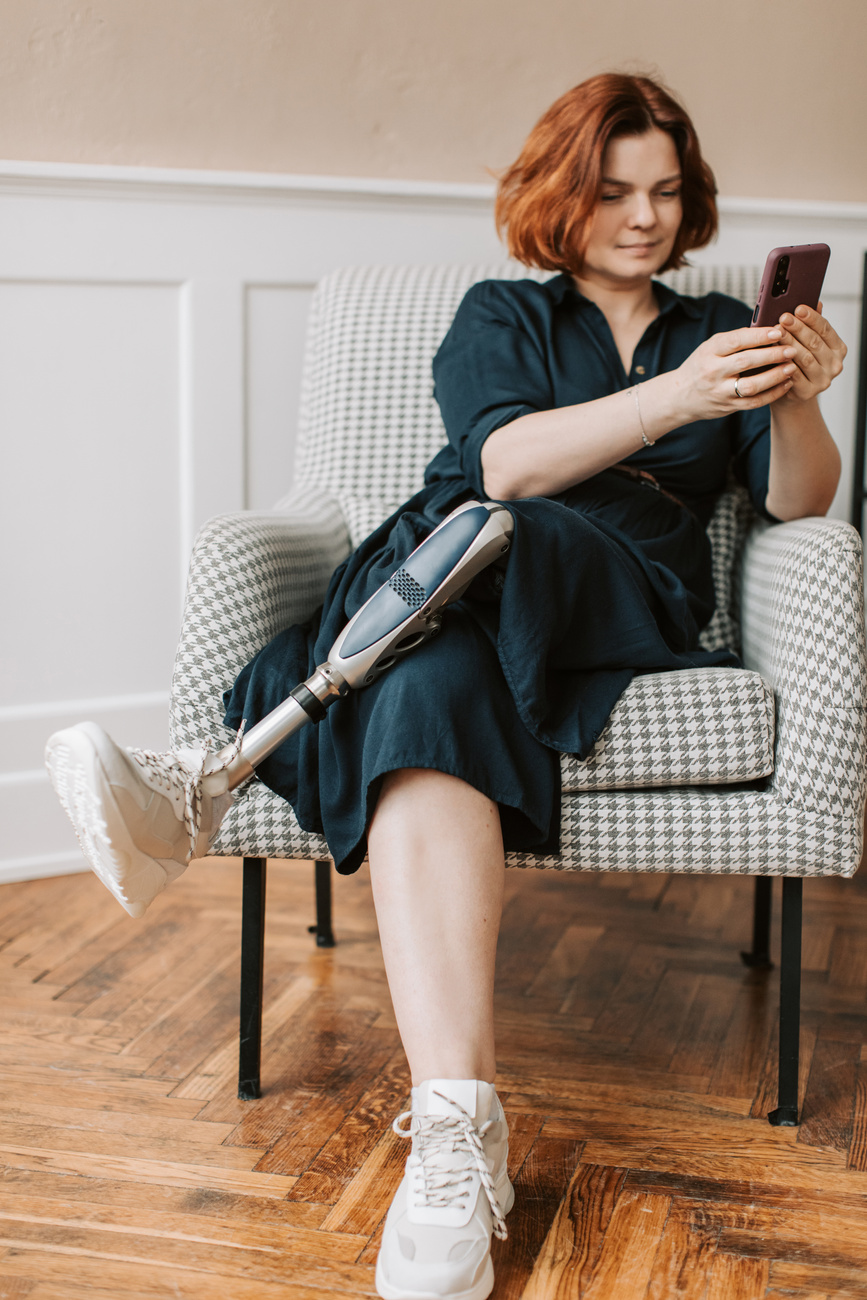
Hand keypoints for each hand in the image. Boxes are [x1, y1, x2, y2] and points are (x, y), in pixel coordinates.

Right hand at [672, 325, 796, 421]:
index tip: (778, 332)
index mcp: (709, 352)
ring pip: (751, 386)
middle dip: (771, 355)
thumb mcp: (710, 347)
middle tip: (791, 349)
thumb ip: (734, 340)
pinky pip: (754, 402)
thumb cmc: (701, 365)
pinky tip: (786, 384)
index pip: (735, 341)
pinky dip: (773, 394)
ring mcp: (720, 392)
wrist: (680, 396)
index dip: (758, 336)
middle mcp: (713, 372)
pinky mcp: (728, 406)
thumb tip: (767, 328)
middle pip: (745, 362)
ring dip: (774, 376)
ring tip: (791, 367)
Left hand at [767, 303, 846, 407]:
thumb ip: (811, 325)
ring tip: (777, 332)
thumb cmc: (798, 364)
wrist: (791, 395)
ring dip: (789, 343)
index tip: (798, 308)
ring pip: (805, 357)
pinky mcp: (808, 392)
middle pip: (814, 342)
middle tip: (783, 318)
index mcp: (837, 349)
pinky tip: (774, 353)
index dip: (812, 318)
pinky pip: (794, 374)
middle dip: (798, 328)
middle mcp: (834, 364)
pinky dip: (784, 362)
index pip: (825, 329)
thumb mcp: (806, 344)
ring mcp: (822, 380)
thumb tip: (815, 301)